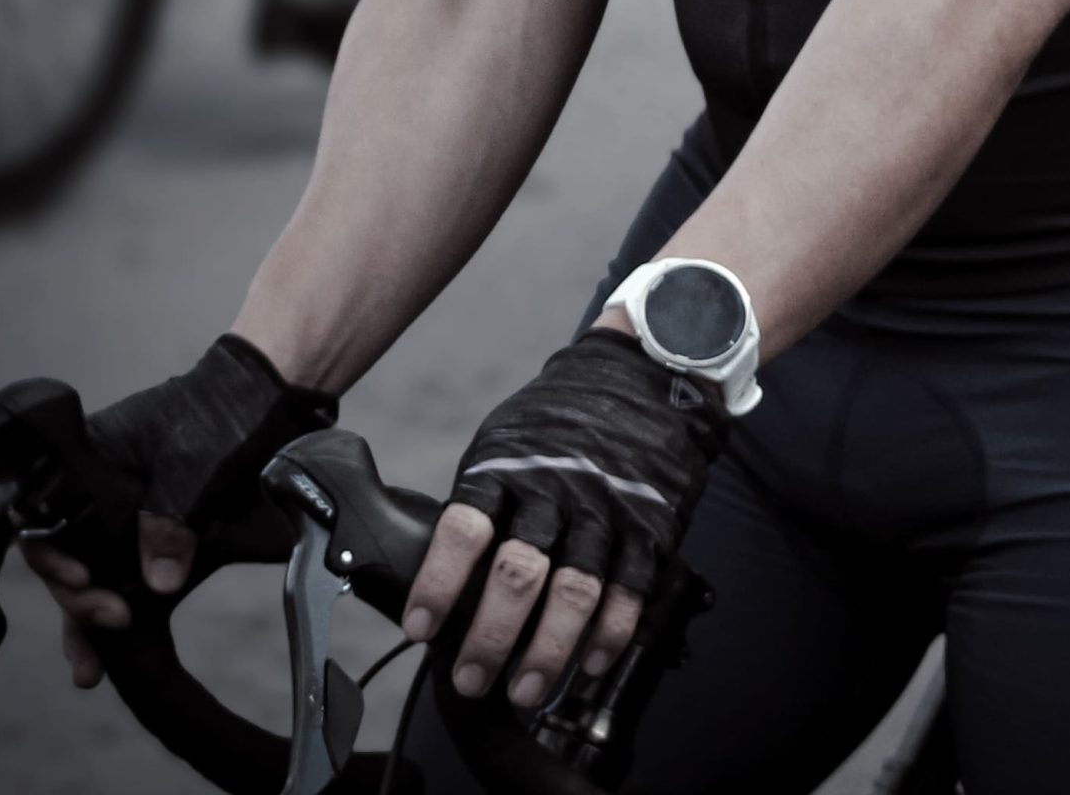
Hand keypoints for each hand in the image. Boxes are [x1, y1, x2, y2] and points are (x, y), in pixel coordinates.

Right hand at [18, 334, 335, 688]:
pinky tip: (110, 655)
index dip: (53, 556)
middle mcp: (96, 490)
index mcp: (90, 457)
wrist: (269, 396)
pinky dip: (118, 608)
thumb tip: (158, 585)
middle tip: (113, 623)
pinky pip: (125, 576)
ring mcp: (123, 515)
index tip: (83, 579)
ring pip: (90, 574)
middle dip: (79, 599)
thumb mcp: (195, 459)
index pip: (45, 517)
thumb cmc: (223, 409)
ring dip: (88, 619)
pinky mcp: (153, 535)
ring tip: (90, 671)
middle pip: (64, 555)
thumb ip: (170, 516)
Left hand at [402, 329, 729, 710]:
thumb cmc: (557, 420)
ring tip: (526, 692)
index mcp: (507, 466)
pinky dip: (609, 637)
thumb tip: (439, 573)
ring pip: (575, 593)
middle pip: (519, 573)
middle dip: (491, 638)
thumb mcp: (503, 440)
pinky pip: (629, 592)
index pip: (463, 528)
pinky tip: (591, 666)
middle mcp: (555, 489)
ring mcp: (606, 509)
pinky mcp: (649, 526)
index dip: (439, 583)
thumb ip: (480, 499)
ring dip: (549, 652)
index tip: (419, 629)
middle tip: (473, 681)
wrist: (641, 377)